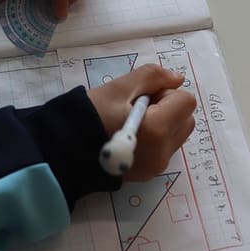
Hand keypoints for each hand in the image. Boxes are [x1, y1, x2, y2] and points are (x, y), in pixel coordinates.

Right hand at [87, 64, 196, 181]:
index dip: (165, 93)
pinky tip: (131, 136)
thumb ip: (152, 77)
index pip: (186, 101)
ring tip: (131, 122)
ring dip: (163, 122)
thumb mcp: (118, 88)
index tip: (141, 97)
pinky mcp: (148, 174)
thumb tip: (177, 79)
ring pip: (177, 134)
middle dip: (168, 107)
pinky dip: (156, 138)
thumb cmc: (89, 117)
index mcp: (157, 130)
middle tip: (137, 107)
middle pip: (186, 119)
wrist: (64, 154)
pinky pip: (164, 148)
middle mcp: (163, 152)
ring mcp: (156, 166)